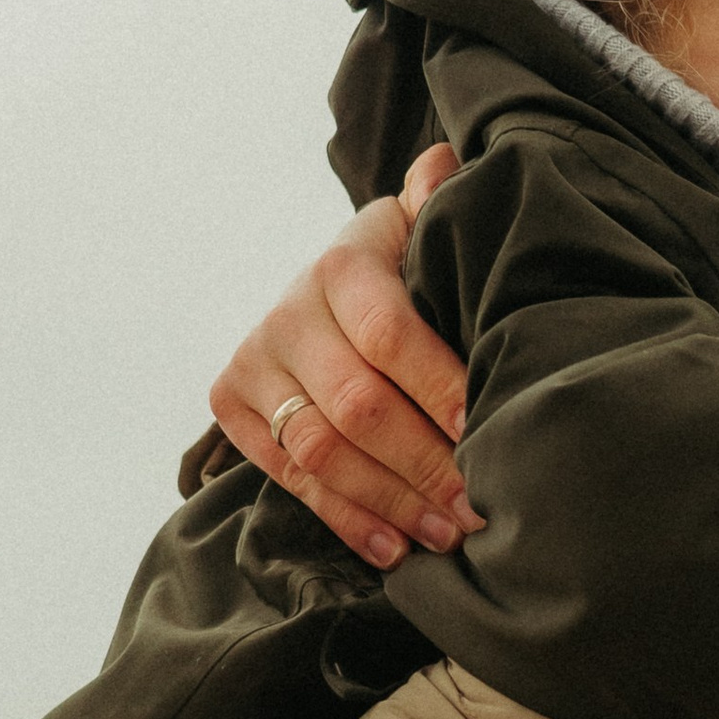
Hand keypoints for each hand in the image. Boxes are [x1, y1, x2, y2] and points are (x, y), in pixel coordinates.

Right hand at [208, 147, 480, 570]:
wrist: (330, 290)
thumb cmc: (404, 268)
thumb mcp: (425, 232)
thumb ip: (443, 205)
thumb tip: (448, 168)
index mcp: (341, 263)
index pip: (389, 334)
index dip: (437, 385)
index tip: (484, 428)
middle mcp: (287, 312)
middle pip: (357, 405)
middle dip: (425, 463)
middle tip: (481, 506)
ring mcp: (255, 362)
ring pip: (321, 450)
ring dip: (390, 501)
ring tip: (449, 535)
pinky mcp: (234, 405)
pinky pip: (292, 478)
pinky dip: (346, 519)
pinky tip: (394, 550)